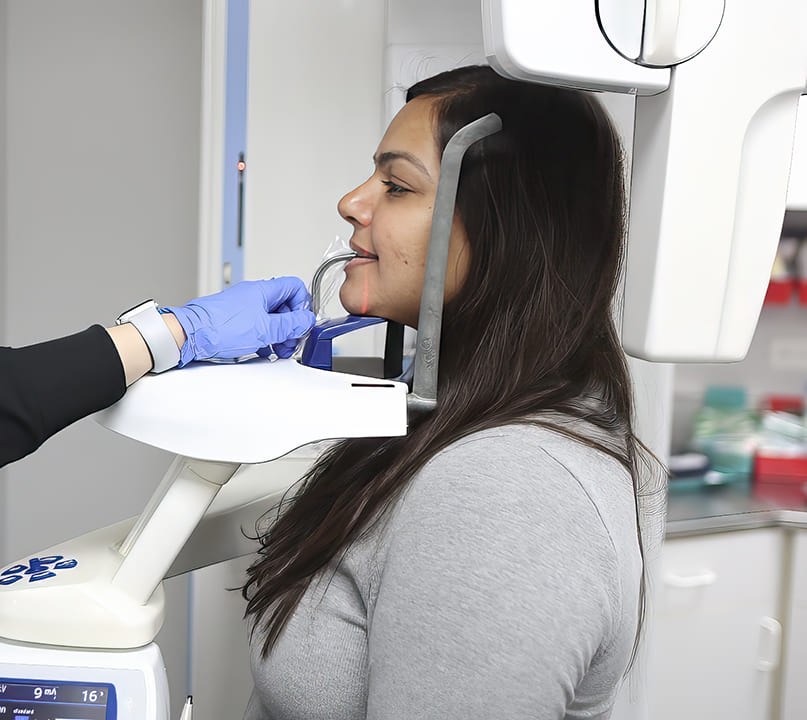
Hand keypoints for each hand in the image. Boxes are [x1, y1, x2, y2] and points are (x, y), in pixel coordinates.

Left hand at [164, 278, 314, 365]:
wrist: (191, 335)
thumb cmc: (220, 328)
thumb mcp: (265, 329)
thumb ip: (290, 325)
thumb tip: (307, 321)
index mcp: (263, 291)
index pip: (294, 287)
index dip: (303, 305)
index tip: (302, 323)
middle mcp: (254, 296)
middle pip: (285, 306)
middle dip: (291, 326)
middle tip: (290, 342)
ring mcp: (244, 308)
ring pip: (272, 318)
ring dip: (280, 335)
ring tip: (278, 350)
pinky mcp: (236, 321)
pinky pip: (259, 327)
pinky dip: (266, 338)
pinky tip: (264, 350)